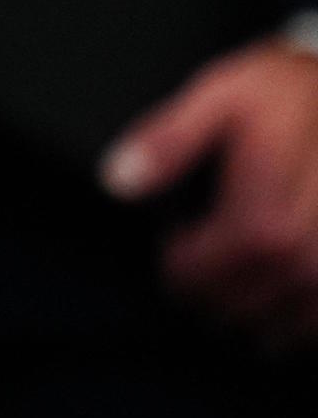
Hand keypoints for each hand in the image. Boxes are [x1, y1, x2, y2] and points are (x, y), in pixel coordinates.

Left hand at [103, 37, 317, 347]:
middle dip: (208, 292)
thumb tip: (119, 179)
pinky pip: (317, 319)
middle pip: (238, 306)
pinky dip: (295, 315)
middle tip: (197, 265)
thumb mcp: (220, 97)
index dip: (176, 268)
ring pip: (282, 324)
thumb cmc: (291, 93)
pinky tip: (279, 290)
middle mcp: (308, 256)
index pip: (199, 277)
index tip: (172, 249)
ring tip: (234, 279)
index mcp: (266, 219)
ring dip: (250, 311)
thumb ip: (167, 141)